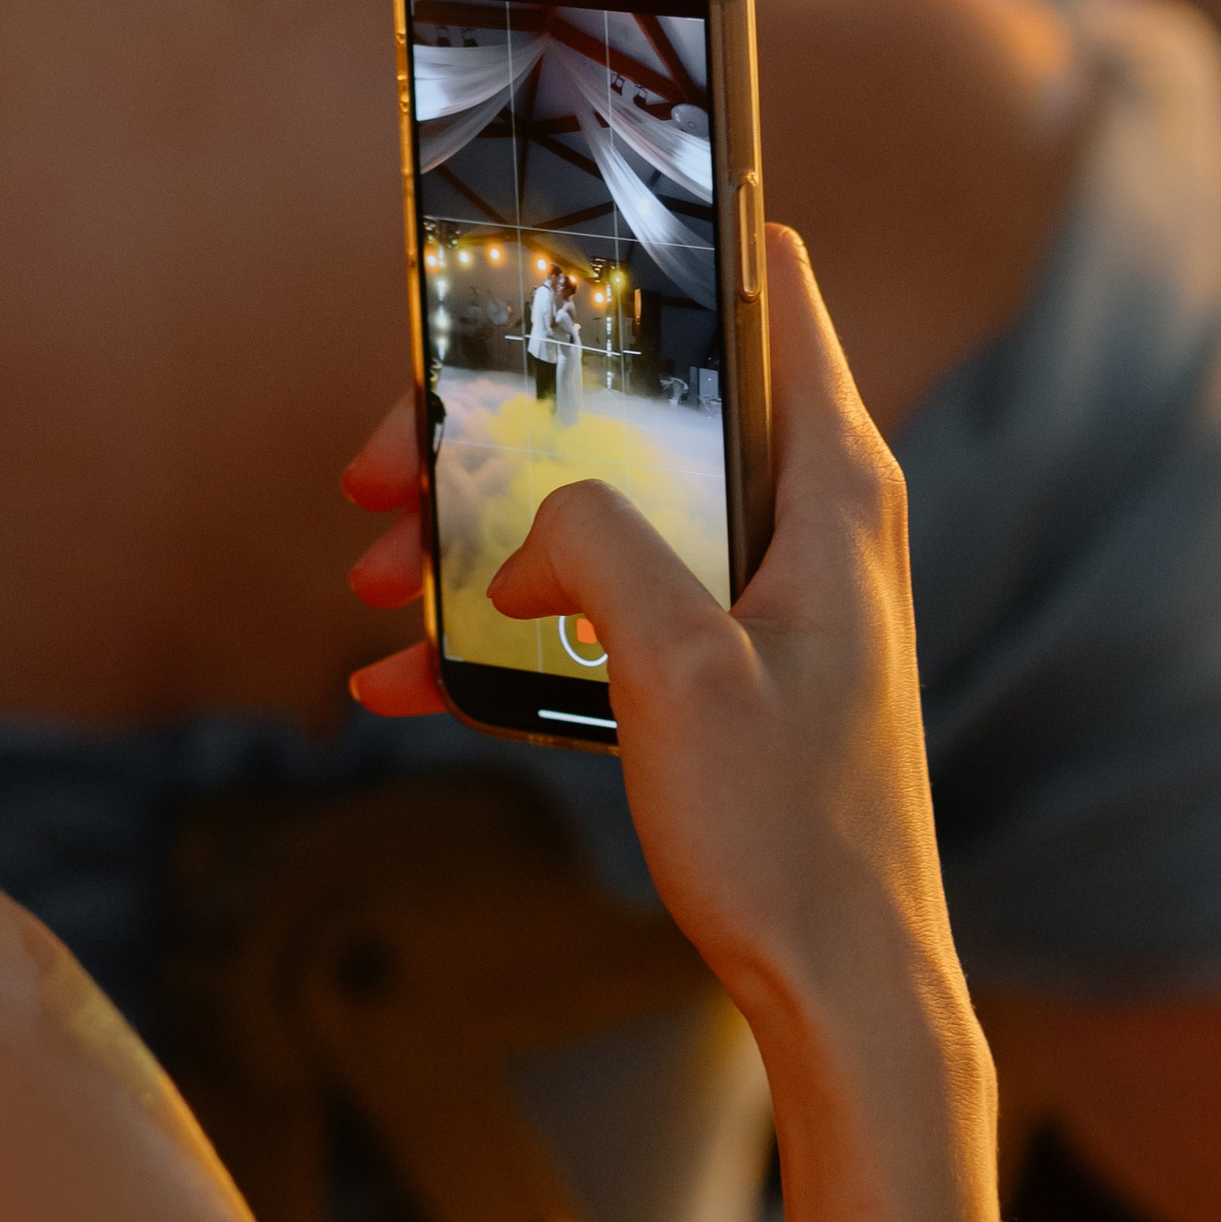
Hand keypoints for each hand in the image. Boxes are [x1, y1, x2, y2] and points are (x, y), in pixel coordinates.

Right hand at [341, 231, 964, 1043]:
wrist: (842, 991)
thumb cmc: (794, 833)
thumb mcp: (682, 669)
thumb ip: (601, 548)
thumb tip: (532, 521)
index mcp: (828, 483)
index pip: (771, 291)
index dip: (671, 245)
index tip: (560, 230)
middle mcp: (800, 520)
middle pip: (635, 410)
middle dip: (499, 430)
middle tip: (387, 465)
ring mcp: (754, 597)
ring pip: (595, 513)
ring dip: (477, 539)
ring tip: (378, 582)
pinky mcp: (715, 673)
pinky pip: (592, 620)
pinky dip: (502, 640)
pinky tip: (398, 680)